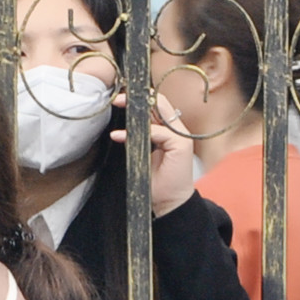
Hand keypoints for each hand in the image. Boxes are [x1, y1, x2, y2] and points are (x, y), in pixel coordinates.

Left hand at [111, 88, 198, 215]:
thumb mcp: (142, 156)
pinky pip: (161, 132)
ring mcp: (180, 136)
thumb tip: (123, 131)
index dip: (139, 101)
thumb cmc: (157, 182)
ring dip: (138, 109)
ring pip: (161, 112)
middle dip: (137, 99)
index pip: (155, 107)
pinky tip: (123, 136)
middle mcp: (176, 129)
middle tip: (117, 98)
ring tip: (119, 105)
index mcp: (167, 130)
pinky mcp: (182, 145)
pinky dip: (143, 132)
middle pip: (158, 104)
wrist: (169, 202)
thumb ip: (137, 141)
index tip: (120, 99)